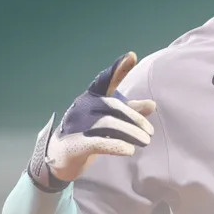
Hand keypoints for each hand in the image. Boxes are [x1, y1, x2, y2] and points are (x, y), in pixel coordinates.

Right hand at [27, 52, 156, 190]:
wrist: (61, 158)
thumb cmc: (89, 133)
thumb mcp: (112, 120)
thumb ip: (131, 111)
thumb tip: (152, 104)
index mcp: (93, 97)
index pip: (106, 81)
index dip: (118, 69)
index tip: (132, 55)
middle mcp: (84, 106)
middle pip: (114, 106)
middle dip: (135, 119)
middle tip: (150, 132)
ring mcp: (77, 124)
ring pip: (108, 123)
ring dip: (131, 133)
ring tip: (145, 141)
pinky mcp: (75, 144)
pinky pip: (99, 142)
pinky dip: (116, 146)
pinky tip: (129, 150)